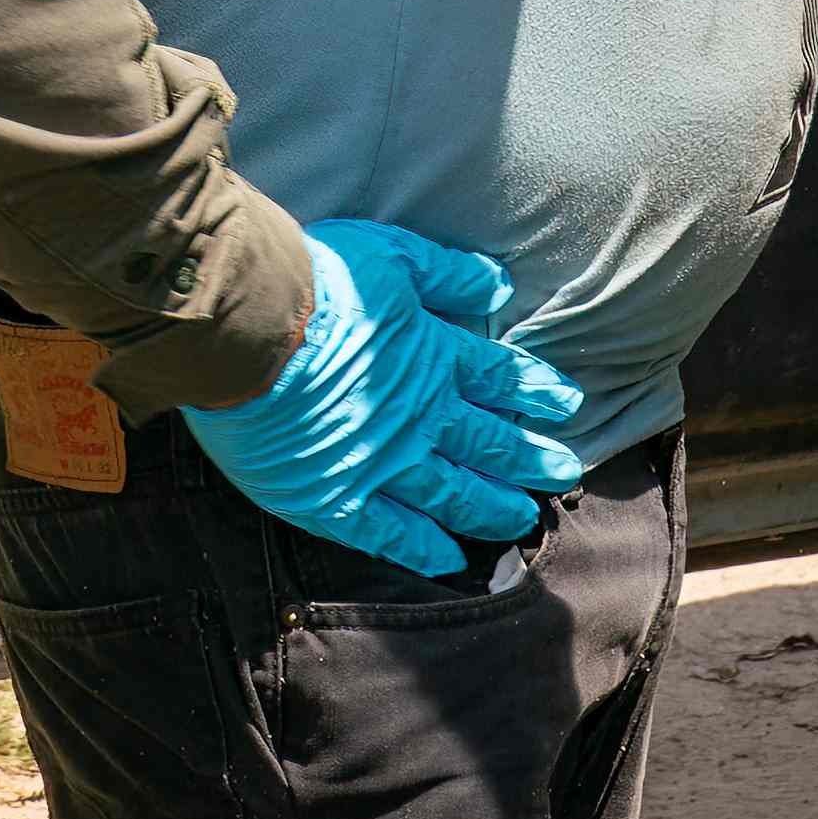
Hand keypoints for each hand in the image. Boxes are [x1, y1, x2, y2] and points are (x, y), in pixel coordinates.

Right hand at [186, 225, 589, 573]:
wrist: (250, 331)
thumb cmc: (314, 284)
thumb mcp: (391, 256)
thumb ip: (447, 274)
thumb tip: (500, 287)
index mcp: (433, 358)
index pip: (498, 378)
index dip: (534, 391)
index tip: (567, 405)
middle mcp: (420, 418)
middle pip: (488, 443)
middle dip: (529, 458)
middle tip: (564, 472)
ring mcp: (383, 464)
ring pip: (451, 494)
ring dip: (490, 507)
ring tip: (521, 519)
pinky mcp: (338, 499)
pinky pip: (389, 535)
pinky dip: (421, 550)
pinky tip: (447, 561)